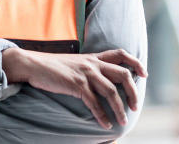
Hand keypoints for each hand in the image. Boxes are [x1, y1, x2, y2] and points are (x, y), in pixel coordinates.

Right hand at [1, 48, 146, 129]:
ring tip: (123, 121)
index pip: (121, 54)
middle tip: (136, 105)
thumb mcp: (75, 63)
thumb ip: (89, 68)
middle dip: (133, 91)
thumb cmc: (53, 66)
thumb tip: (101, 80)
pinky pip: (94, 102)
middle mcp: (93, 63)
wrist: (34, 65)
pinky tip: (105, 124)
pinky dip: (102, 115)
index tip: (144, 74)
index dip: (135, 63)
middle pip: (123, 74)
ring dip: (120, 109)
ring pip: (111, 92)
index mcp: (94, 57)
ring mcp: (85, 73)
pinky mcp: (76, 84)